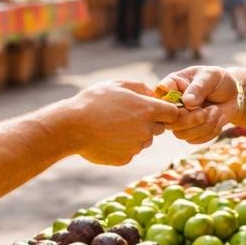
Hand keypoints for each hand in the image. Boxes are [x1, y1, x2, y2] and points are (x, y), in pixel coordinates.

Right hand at [63, 79, 179, 165]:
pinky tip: (107, 138)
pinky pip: (130, 151)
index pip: (173, 113)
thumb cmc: (94, 102)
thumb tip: (152, 92)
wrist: (72, 127)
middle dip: (149, 123)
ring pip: (144, 141)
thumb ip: (139, 87)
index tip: (156, 109)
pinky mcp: (125, 159)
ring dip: (136, 135)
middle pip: (159, 128)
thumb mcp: (117, 85)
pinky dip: (123, 146)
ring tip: (114, 126)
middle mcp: (146, 130)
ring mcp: (136, 146)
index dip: (166, 111)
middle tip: (128, 117)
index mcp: (148, 110)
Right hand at [159, 65, 237, 143]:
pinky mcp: (190, 132)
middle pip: (169, 121)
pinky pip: (195, 140)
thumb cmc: (218, 80)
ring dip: (203, 126)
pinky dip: (210, 132)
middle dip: (191, 119)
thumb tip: (187, 102)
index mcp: (171, 85)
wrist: (232, 95)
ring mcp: (179, 120)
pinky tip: (217, 119)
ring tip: (216, 111)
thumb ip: (198, 87)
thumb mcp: (210, 76)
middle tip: (206, 111)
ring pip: (181, 134)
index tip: (189, 103)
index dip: (171, 106)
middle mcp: (171, 105)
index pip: (159, 99)